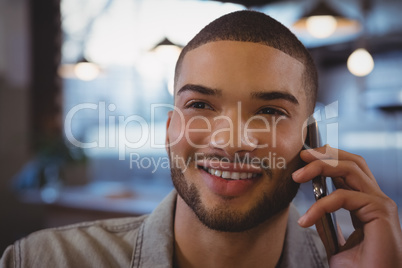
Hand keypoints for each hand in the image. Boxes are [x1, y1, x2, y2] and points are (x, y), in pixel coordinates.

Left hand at [292, 145, 401, 266]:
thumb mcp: (336, 244)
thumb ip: (327, 225)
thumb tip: (309, 213)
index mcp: (366, 204)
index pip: (349, 170)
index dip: (327, 159)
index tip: (304, 159)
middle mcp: (376, 199)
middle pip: (352, 162)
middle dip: (324, 154)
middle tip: (301, 155)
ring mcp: (380, 204)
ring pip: (350, 169)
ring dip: (320, 167)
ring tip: (297, 176)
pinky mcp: (381, 212)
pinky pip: (344, 197)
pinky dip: (321, 205)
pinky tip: (306, 220)